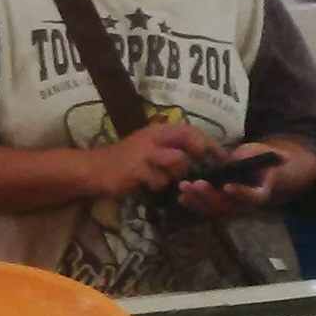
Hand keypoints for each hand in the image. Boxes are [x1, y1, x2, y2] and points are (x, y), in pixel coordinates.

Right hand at [83, 123, 221, 199]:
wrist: (92, 170)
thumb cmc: (123, 161)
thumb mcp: (148, 149)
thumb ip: (171, 149)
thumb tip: (199, 157)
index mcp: (157, 130)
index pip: (191, 130)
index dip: (210, 142)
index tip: (223, 157)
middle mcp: (153, 136)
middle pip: (189, 138)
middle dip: (203, 151)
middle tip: (208, 167)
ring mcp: (144, 152)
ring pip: (178, 161)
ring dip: (175, 174)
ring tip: (161, 179)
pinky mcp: (136, 169)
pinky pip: (159, 180)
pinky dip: (157, 185)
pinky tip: (145, 185)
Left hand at [177, 143, 281, 218]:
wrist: (255, 171)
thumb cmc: (255, 159)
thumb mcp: (255, 152)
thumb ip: (248, 156)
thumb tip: (235, 158)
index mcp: (260, 192)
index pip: (253, 197)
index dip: (240, 193)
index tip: (227, 187)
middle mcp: (246, 206)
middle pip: (229, 207)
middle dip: (211, 196)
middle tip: (197, 184)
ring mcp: (232, 211)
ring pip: (215, 211)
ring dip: (198, 201)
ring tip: (184, 187)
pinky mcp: (219, 211)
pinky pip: (206, 212)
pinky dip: (193, 205)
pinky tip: (181, 197)